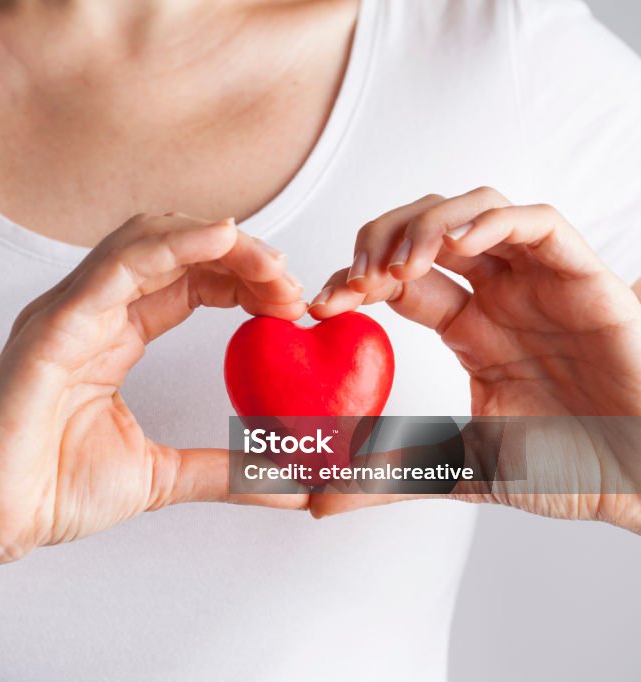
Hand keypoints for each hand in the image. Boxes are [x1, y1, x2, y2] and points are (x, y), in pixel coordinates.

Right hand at [0, 213, 308, 579]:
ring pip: (146, 240)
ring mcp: (70, 311)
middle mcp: (93, 311)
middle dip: (240, 254)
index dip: (243, 279)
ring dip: (216, 241)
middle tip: (291, 284)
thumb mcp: (162, 476)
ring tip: (269, 263)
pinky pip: (116, 266)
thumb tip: (294, 488)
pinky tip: (221, 240)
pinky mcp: (53, 325)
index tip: (291, 304)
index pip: (189, 280)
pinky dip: (171, 245)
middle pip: (175, 249)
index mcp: (114, 335)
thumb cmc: (51, 490)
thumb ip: (226, 472)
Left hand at [306, 187, 640, 528]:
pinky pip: (540, 223)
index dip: (352, 281)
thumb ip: (392, 475)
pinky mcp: (584, 278)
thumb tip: (318, 501)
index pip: (395, 280)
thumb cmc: (571, 468)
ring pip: (474, 210)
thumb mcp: (462, 467)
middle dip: (378, 242)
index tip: (320, 307)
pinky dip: (494, 220)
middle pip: (424, 230)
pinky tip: (459, 244)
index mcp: (468, 328)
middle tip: (354, 281)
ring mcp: (538, 282)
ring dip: (426, 226)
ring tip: (398, 266)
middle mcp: (498, 295)